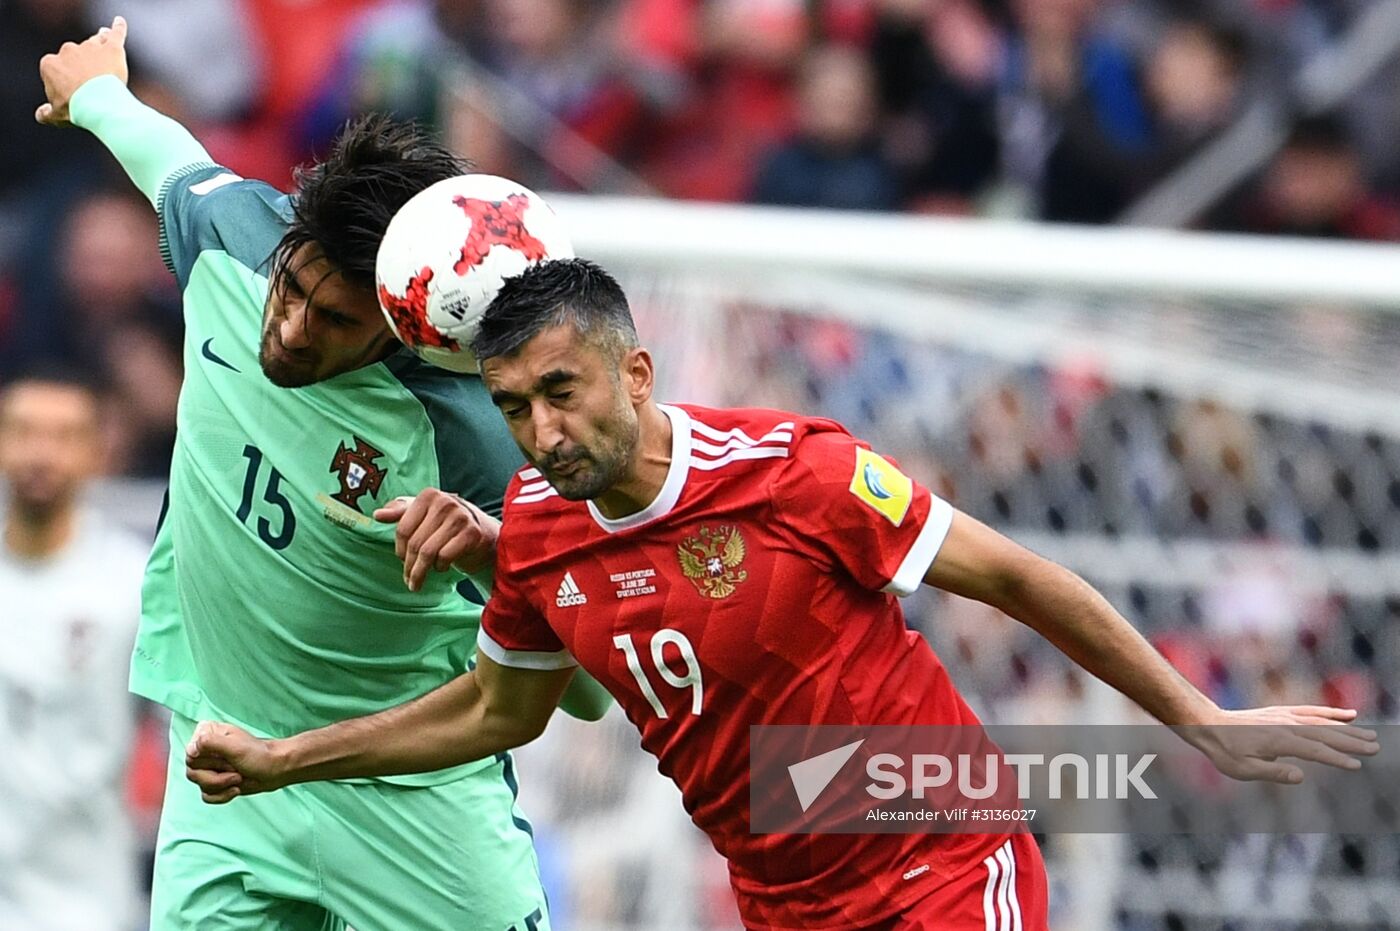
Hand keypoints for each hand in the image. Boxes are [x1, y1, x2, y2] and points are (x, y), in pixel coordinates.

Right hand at [36, 16, 129, 126]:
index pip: (57, 69)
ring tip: (106, 60)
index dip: (66, 81)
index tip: (74, 94)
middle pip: (76, 55)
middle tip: (93, 85)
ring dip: (98, 48)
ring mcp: (90, 48)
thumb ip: (47, 113)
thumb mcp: (57, 115)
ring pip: (94, 44)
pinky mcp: (111, 48)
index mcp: (50, 64)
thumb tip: (42, 114)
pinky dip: (118, 28)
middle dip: (83, 66)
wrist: (100, 105)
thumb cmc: (77, 110)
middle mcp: (68, 51)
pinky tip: (119, 23)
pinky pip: (115, 34)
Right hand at [184, 721, 288, 803]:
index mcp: (207, 734)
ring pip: (200, 785)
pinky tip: (236, 789)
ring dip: (222, 785)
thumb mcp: (234, 747)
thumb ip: (210, 743)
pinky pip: (207, 796)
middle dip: (218, 776)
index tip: (226, 757)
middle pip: (193, 772)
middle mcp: (204, 750)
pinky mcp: (214, 781)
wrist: (274, 770)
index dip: (208, 761)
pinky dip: (222, 795)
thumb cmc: (259, 755)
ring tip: (238, 778)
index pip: (190, 754)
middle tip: (236, 768)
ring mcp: (209, 766)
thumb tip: (191, 749)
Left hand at [374, 489, 499, 591]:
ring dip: (420, 572)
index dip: (399, 550)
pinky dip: (440, 566)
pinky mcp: (472, 534)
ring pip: (428, 552)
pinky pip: (445, 556)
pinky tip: (442, 567)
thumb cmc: (446, 524)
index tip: (401, 561)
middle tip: (409, 580)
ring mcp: (460, 518)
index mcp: (428, 496)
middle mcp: (444, 503)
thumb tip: (377, 515)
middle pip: (415, 543)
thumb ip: (400, 513)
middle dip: (409, 566)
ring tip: (417, 583)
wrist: (483, 532)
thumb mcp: (423, 515)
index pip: (403, 529)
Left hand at [1183, 705, 1378, 783]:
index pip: (1314, 751)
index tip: (1355, 765)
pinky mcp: (1283, 712)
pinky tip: (1349, 715)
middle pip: (1324, 734)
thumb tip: (1300, 776)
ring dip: (1347, 729)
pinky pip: (1312, 711)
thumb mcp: (1242, 769)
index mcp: (1278, 741)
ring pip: (1322, 722)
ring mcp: (1285, 717)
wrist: (1208, 725)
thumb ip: (1272, 772)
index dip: (1335, 758)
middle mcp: (1285, 725)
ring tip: (1371, 736)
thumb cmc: (1224, 752)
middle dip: (1350, 741)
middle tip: (1375, 747)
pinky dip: (1331, 713)